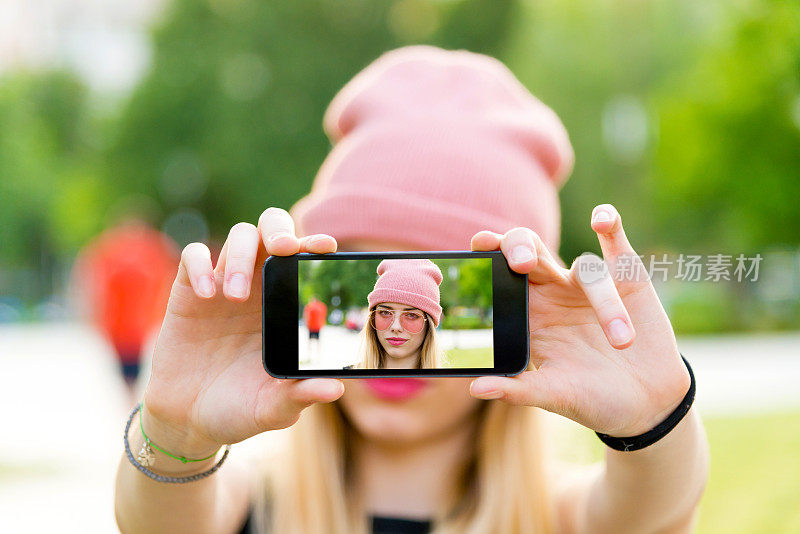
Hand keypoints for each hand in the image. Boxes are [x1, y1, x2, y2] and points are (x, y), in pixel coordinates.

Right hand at [141, 208, 343, 457]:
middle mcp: (260, 287)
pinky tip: (206, 295)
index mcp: (287, 306)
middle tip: (283, 248)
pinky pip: (193, 256)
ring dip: (239, 255)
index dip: (315, 244)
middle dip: (279, 228)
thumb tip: (335, 389)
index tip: (325, 247)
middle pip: (272, 229)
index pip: (305, 258)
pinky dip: (200, 265)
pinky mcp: (188, 292)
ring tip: (233, 296)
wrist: (188, 422)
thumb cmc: (239, 410)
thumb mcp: (273, 409)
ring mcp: (223, 285)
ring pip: (238, 236)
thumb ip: (300, 396)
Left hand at [468, 204, 690, 436]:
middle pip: (528, 250)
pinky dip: (610, 226)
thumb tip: (475, 387)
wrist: (645, 406)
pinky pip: (615, 244)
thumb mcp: (554, 396)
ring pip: (583, 265)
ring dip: (604, 297)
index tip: (478, 248)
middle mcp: (553, 292)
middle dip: (519, 247)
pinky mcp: (627, 278)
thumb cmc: (591, 400)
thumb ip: (517, 390)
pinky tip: (601, 219)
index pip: (499, 275)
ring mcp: (588, 284)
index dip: (488, 257)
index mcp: (527, 314)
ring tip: (622, 341)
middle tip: (523, 263)